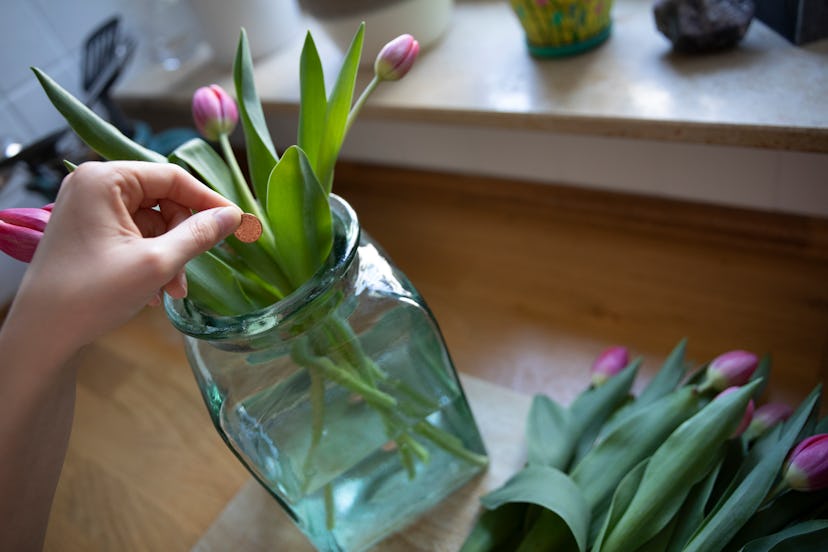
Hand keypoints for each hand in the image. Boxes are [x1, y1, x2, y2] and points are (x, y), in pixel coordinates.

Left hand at [12, 160, 241, 354]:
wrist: (42, 334)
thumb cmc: (92, 293)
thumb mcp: (156, 262)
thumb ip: (199, 235)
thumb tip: (233, 216)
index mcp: (105, 179)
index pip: (172, 177)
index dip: (207, 200)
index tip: (235, 224)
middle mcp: (94, 186)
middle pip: (163, 200)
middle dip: (182, 238)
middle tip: (190, 273)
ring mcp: (89, 209)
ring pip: (152, 222)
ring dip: (169, 255)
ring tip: (170, 290)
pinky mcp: (89, 231)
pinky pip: (134, 236)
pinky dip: (150, 260)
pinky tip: (152, 290)